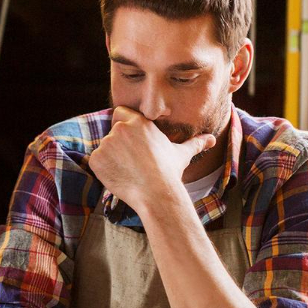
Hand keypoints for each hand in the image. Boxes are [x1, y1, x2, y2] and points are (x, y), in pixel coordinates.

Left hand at [87, 107, 216, 211]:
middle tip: (134, 161)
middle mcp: (119, 129)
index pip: (121, 113)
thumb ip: (194, 143)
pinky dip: (103, 169)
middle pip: (113, 131)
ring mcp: (106, 144)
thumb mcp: (182, 153)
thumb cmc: (170, 172)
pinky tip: (120, 176)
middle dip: (120, 144)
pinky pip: (95, 162)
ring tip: (130, 171)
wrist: (157, 194)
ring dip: (112, 157)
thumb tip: (212, 139)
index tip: (133, 142)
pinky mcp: (96, 159)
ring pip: (105, 148)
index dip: (125, 126)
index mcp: (138, 122)